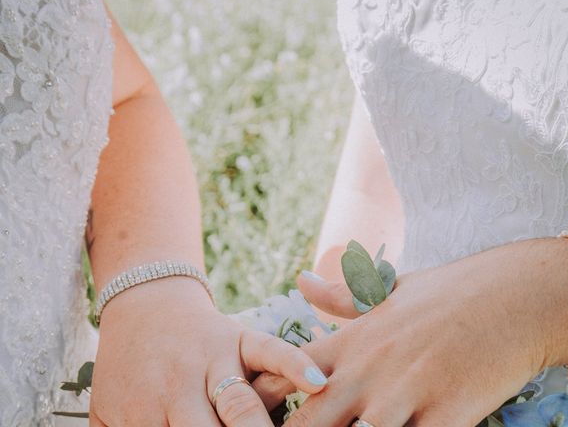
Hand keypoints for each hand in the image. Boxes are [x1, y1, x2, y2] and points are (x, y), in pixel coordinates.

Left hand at [89, 277, 327, 425]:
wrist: (143, 302)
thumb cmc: (127, 365)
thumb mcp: (106, 411)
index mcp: (145, 410)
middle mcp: (180, 386)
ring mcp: (214, 358)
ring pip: (240, 403)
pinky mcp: (239, 336)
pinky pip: (271, 350)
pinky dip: (294, 365)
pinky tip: (315, 383)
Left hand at [254, 238, 567, 425]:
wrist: (516, 296)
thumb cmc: (450, 292)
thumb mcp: (388, 289)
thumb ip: (340, 296)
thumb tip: (300, 281)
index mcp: (353, 340)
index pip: (288, 372)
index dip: (266, 397)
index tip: (260, 411)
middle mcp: (370, 370)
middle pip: (308, 423)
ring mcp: (406, 395)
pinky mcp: (447, 416)